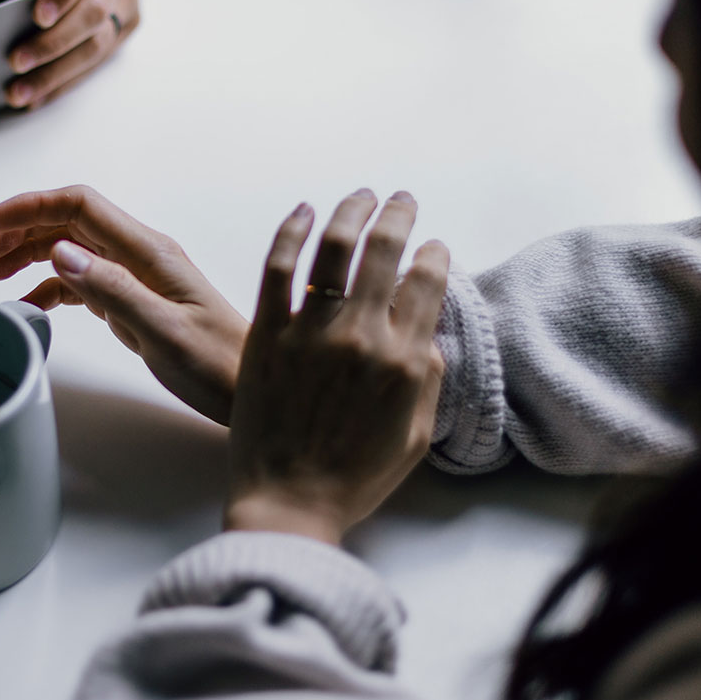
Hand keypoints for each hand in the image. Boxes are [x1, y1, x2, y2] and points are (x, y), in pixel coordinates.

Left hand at [0, 0, 158, 109]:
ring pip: (100, 44)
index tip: (37, 16)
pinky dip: (69, 81)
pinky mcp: (127, 24)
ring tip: (22, 93)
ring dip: (59, 74)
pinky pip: (101, 59)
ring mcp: (126, 1)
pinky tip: (40, 97)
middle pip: (94, 13)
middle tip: (16, 62)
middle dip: (54, 43)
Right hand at [0, 186, 246, 424]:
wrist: (249, 390)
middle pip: (71, 222)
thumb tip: (61, 252)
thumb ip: (113, 291)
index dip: (31, 206)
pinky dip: (52, 287)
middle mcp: (142, 256)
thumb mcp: (163, 333)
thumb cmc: (217, 365)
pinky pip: (85, 282)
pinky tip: (31, 304)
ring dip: (32, 255)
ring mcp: (138, 278)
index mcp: (149, 252)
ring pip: (73, 249)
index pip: (80, 207)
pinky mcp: (135, 302)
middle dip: (23, 229)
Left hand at [223, 190, 448, 546]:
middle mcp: (361, 336)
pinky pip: (278, 267)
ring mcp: (310, 331)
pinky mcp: (266, 333)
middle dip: (399, 215)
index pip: (428, 284)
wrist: (288, 503)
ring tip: (361, 196)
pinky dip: (291, 231)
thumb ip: (427, 378)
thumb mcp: (415, 435)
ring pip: (334, 248)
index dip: (434, 256)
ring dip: (352, 211)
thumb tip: (428, 331)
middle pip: (385, 251)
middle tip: (401, 200)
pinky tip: (304, 211)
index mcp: (404, 361)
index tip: (433, 246)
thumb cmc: (354, 478)